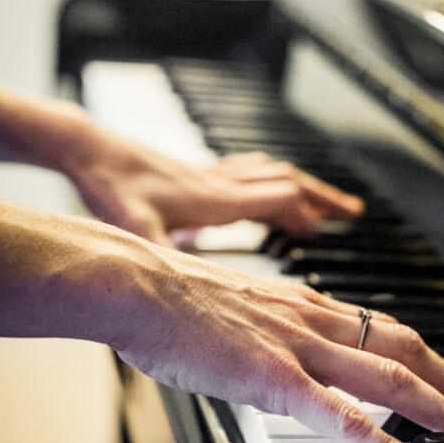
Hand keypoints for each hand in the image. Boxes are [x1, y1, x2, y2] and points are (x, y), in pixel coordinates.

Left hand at [69, 138, 363, 244]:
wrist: (91, 151)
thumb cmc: (113, 187)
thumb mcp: (139, 230)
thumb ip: (166, 259)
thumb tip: (186, 291)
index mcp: (216, 200)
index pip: (279, 197)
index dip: (308, 212)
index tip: (331, 229)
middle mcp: (221, 183)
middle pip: (287, 180)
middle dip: (323, 196)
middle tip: (353, 211)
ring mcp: (211, 176)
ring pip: (271, 172)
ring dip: (302, 185)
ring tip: (323, 201)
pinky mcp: (196, 174)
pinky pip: (248, 171)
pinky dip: (268, 180)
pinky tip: (262, 193)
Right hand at [112, 246, 443, 442]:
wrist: (138, 285)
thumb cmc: (169, 297)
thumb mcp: (231, 305)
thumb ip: (260, 326)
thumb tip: (263, 347)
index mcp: (300, 303)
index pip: (376, 325)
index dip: (418, 350)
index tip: (442, 368)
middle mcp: (312, 320)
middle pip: (400, 347)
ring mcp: (299, 349)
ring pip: (390, 378)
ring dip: (440, 405)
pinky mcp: (278, 380)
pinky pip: (346, 420)